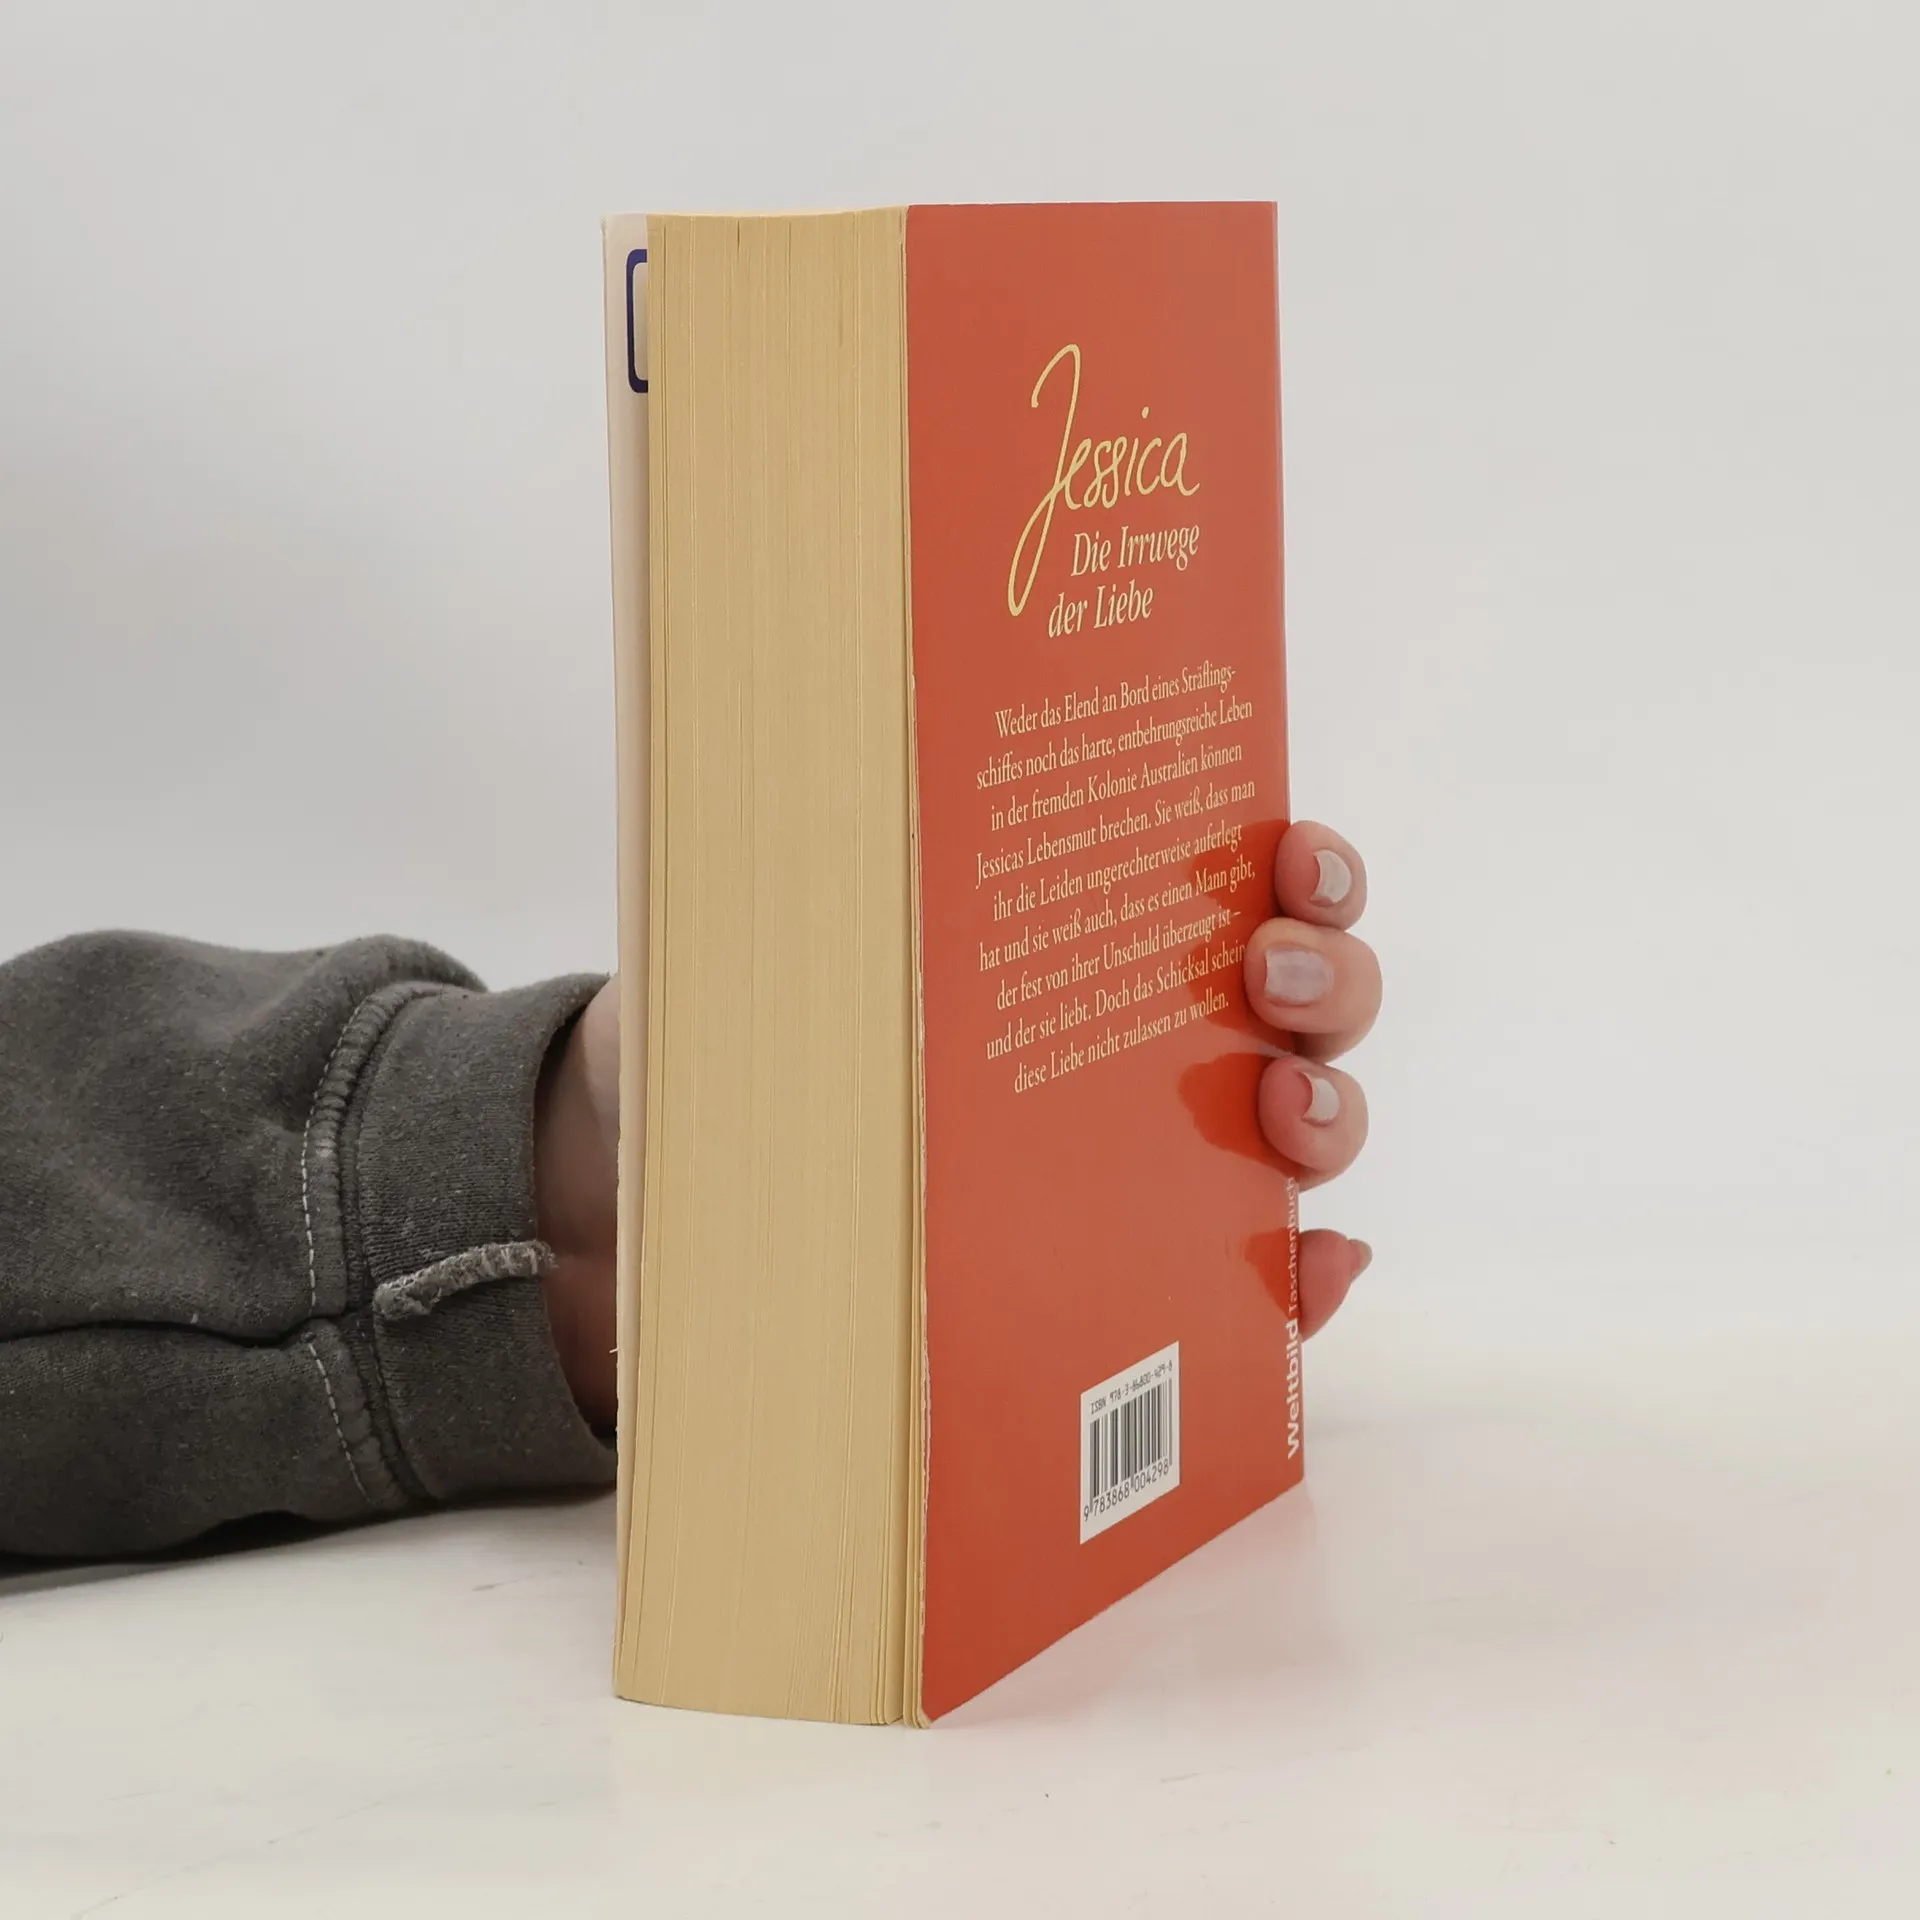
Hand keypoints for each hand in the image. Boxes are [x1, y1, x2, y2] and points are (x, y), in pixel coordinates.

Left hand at [537, 818, 1381, 1421]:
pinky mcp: (1137, 1275)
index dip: (1306, 869)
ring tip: (1280, 1108)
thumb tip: (820, 770)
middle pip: (1304, 1000)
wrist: (660, 1185)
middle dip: (1328, 975)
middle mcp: (1143, 1037)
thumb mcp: (776, 934)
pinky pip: (1253, 1286)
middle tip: (1264, 970)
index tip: (1289, 853)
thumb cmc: (739, 1035)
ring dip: (1330, 1110)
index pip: (1235, 889)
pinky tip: (1316, 1268)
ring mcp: (1151, 1160)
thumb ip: (814, 861)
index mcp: (1078, 932)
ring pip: (1299, 1128)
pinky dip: (1305, 1282)